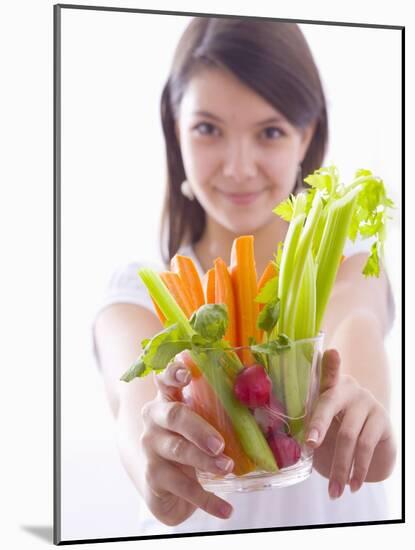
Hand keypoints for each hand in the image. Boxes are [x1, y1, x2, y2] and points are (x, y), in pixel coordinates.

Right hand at [138, 360, 233, 525]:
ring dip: (204, 461)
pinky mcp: (153, 476)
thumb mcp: (201, 422)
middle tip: (219, 444)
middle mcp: (154, 419)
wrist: (163, 481)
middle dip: (198, 428)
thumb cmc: (190, 441)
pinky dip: (207, 499)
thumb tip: (265, 398)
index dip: (173, 372)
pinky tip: (225, 509)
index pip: (165, 379)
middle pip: (174, 416)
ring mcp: (151, 448)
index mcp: (167, 398)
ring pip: (177, 450)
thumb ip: (219, 409)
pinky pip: (182, 487)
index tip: (186, 371)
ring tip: (227, 468)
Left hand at [305, 349, 395, 498]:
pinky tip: (352, 484)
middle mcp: (348, 389)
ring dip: (340, 466)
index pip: (326, 372)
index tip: (331, 352)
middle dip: (318, 426)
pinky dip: (357, 469)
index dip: (328, 364)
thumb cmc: (335, 430)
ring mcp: (367, 402)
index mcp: (328, 386)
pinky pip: (367, 446)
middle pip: (330, 404)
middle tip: (310, 445)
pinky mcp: (382, 420)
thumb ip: (309, 424)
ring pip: (349, 435)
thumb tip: (285, 440)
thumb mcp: (322, 425)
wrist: (370, 443)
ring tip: (334, 489)